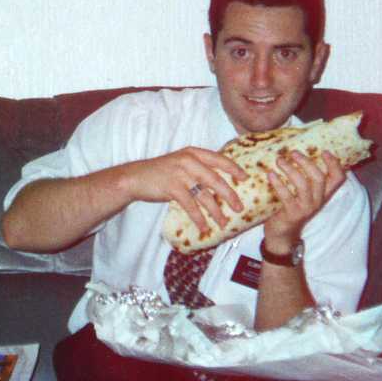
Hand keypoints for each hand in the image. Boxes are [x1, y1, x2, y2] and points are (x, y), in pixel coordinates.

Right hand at [128, 147, 248, 236]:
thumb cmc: (161, 172)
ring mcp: (180, 174)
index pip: (219, 159)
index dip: (234, 169)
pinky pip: (191, 206)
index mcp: (193, 153)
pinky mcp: (172, 188)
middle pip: (216, 180)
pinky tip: (204, 227)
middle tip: (240, 208)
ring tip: (223, 223)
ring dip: (216, 212)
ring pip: (205, 196)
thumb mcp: (180, 163)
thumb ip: (198, 167)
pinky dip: (199, 218)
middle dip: (230, 195)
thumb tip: (221, 182)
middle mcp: (189, 161)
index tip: (245, 178)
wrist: (135, 177)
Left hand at [260, 150, 345, 252]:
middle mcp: (318, 200)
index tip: (324, 151)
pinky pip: (286, 196)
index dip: (334, 164)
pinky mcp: (292, 213)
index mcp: (323, 194)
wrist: (282, 233)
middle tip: (293, 152)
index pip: (338, 178)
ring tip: (279, 160)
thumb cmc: (291, 206)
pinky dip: (278, 183)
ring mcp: (306, 208)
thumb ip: (305, 177)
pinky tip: (270, 174)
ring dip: (290, 170)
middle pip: (319, 178)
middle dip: (306, 162)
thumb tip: (296, 153)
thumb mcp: (302, 192)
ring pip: (303, 185)